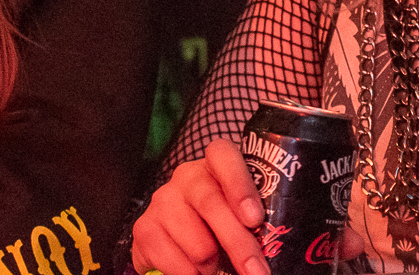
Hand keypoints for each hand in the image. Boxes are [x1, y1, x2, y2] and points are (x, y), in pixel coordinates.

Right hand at [133, 139, 267, 274]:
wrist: (177, 238)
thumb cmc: (220, 223)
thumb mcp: (239, 214)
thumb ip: (254, 221)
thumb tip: (275, 250)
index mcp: (215, 165)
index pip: (222, 156)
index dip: (239, 184)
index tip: (255, 218)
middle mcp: (186, 177)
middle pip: (211, 203)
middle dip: (238, 243)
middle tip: (256, 271)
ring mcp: (162, 201)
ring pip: (195, 242)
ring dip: (212, 263)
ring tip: (215, 264)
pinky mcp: (144, 229)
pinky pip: (173, 262)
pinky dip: (190, 274)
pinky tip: (196, 270)